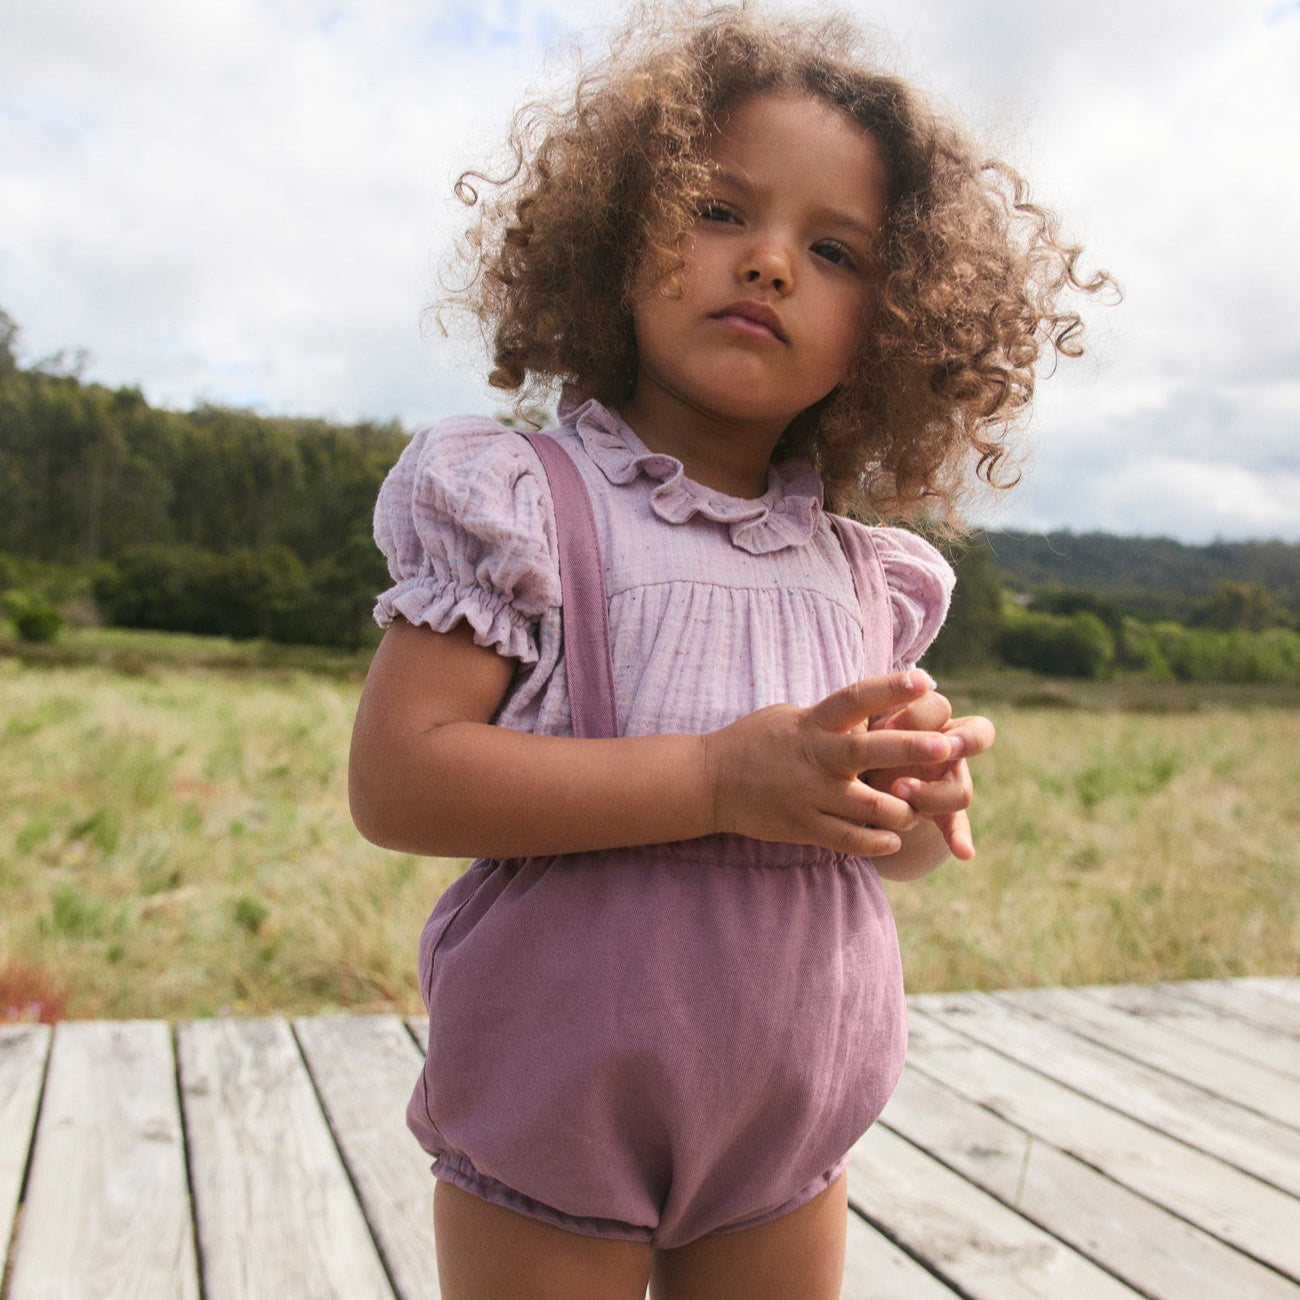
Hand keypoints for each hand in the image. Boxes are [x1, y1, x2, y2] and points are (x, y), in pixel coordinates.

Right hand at [705, 672, 960, 855]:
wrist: (710, 782)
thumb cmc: (755, 741)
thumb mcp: (790, 716)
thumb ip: (830, 715)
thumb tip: (870, 704)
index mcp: (813, 724)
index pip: (856, 698)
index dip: (890, 687)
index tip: (925, 679)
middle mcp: (816, 757)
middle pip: (870, 750)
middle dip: (912, 747)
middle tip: (948, 745)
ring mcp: (810, 794)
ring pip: (871, 805)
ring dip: (903, 808)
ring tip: (920, 808)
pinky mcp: (803, 826)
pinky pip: (848, 839)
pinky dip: (876, 842)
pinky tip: (895, 840)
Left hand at [867, 688, 994, 860]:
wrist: (854, 770)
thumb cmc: (856, 737)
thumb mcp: (860, 723)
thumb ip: (871, 720)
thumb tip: (877, 724)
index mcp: (926, 717)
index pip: (940, 706)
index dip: (918, 715)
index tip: (886, 727)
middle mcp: (946, 746)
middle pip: (976, 736)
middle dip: (962, 741)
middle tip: (943, 747)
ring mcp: (947, 779)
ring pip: (960, 788)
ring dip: (933, 792)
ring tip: (899, 792)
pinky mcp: (941, 812)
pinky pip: (956, 825)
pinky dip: (960, 839)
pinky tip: (963, 852)